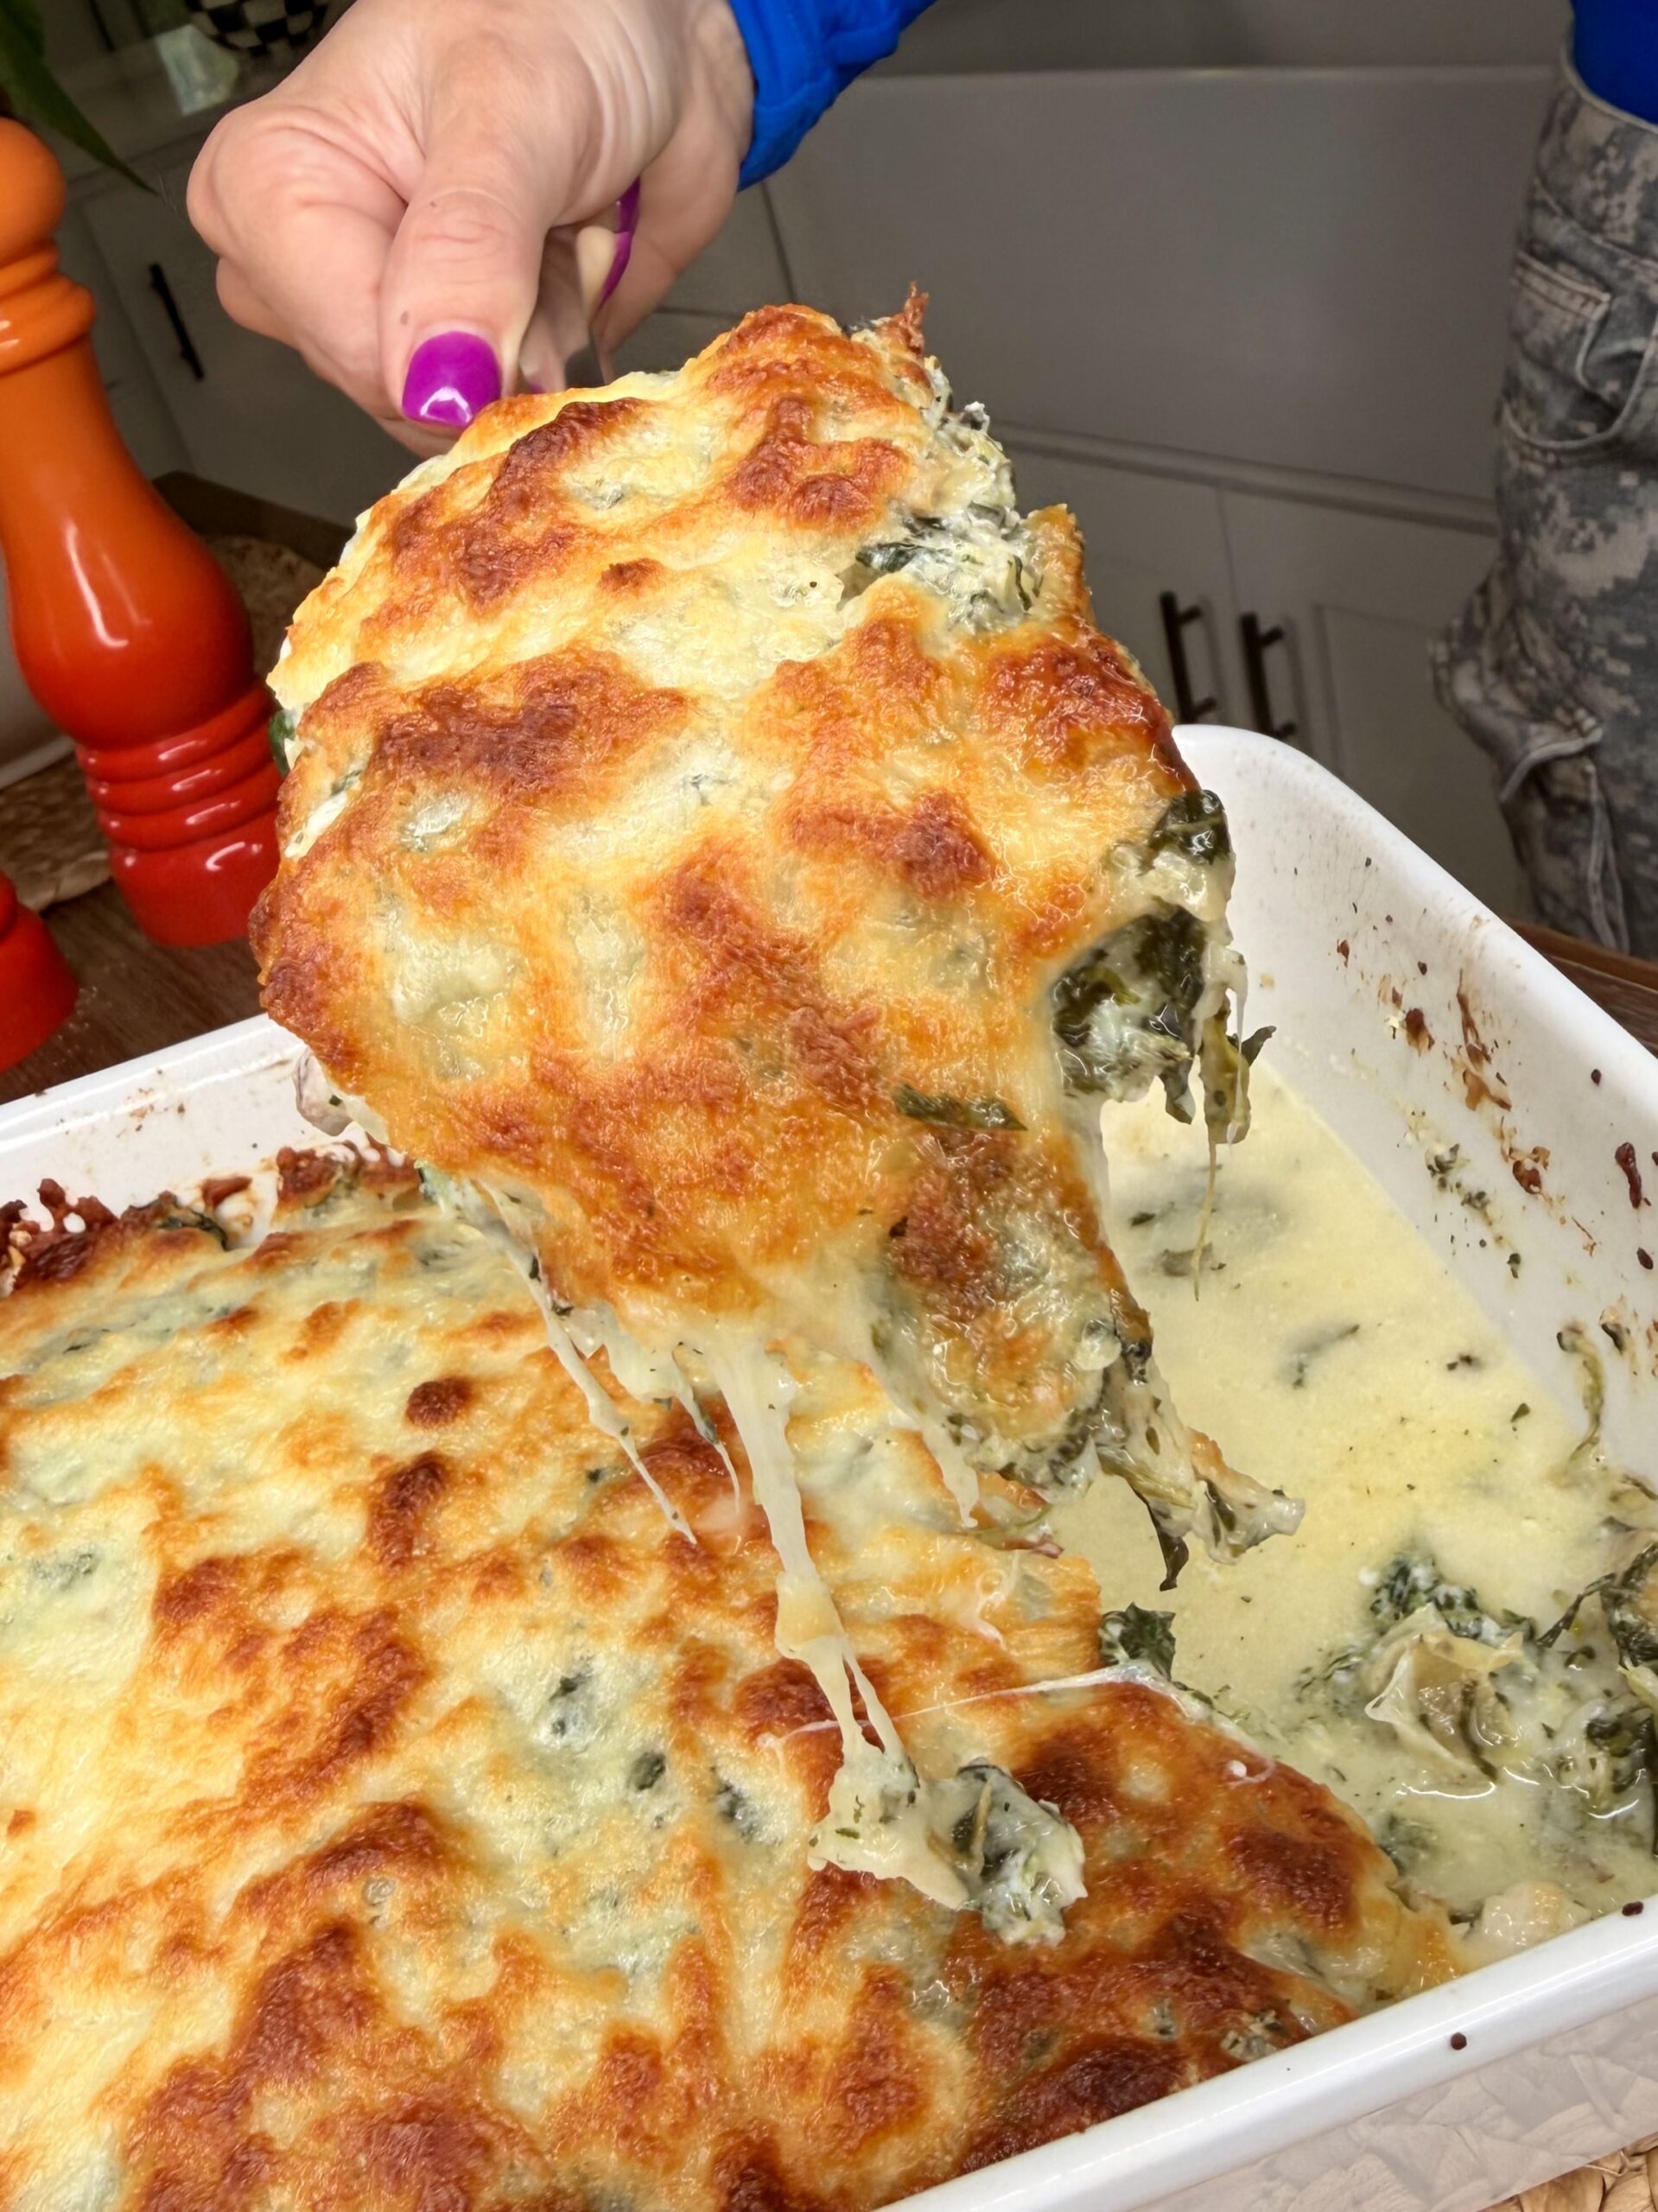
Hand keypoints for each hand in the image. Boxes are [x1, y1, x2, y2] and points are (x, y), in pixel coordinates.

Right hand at [187, 0, 753, 452]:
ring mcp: (381, 320)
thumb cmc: (557, 19)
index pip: (353, 353)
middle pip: (404, 401)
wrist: (644, 27)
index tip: (532, 273)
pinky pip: (508, 421)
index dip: (462, 350)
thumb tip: (432, 389)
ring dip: (542, 345)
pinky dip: (563, 359)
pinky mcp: (453, 356)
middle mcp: (307, 272)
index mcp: (268, 194)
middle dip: (506, 342)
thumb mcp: (509, 111)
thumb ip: (466, 248)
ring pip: (463, 420)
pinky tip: (565, 273)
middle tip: (547, 232)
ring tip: (554, 237)